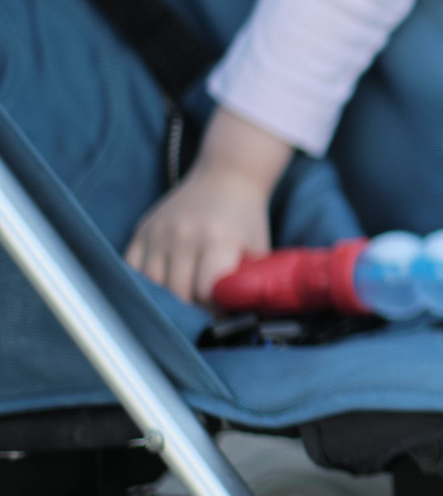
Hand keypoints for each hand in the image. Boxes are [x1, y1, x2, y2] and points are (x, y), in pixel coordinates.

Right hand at [123, 109, 294, 303]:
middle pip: (176, 292)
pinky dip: (142, 285)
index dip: (214, 310)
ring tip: (182, 305)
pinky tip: (158, 291)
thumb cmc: (246, 219)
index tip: (221, 315)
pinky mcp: (142, 231)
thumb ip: (248, 282)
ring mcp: (158, 232)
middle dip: (190, 310)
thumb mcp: (258, 248)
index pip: (205, 291)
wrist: (226, 177)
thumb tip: (244, 319)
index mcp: (217, 239)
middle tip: (202, 315)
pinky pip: (131, 269)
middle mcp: (183, 235)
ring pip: (150, 285)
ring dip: (165, 301)